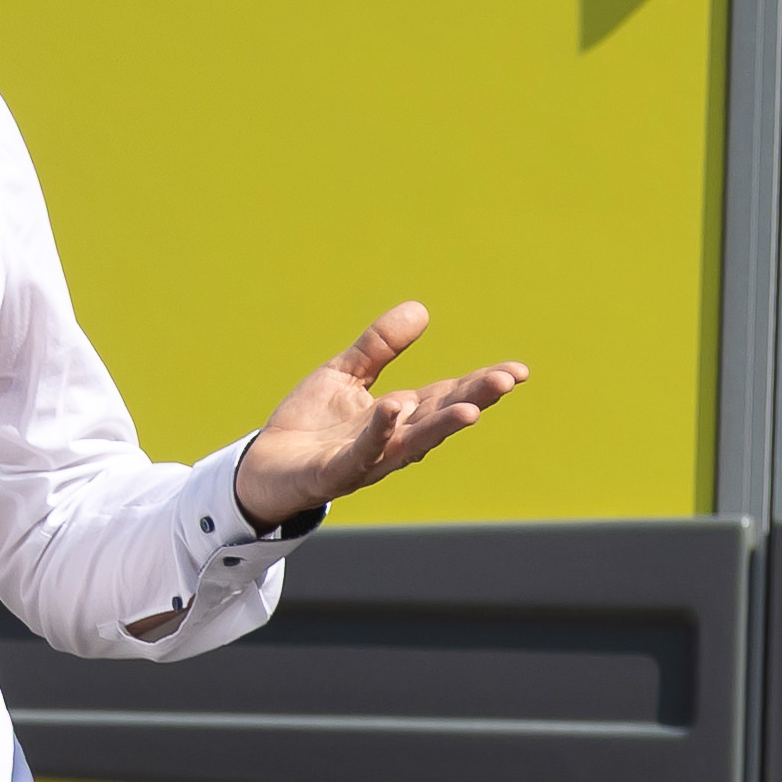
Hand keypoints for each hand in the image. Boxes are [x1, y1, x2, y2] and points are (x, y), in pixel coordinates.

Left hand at [232, 301, 524, 528]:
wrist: (264, 468)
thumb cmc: (309, 426)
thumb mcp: (345, 374)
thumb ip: (380, 345)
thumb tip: (421, 309)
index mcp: (401, 416)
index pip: (448, 396)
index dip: (481, 384)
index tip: (517, 372)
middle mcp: (393, 441)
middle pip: (440, 417)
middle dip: (475, 400)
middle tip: (506, 381)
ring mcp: (368, 459)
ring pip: (413, 442)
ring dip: (442, 426)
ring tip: (471, 410)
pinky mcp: (336, 472)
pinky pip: (362, 451)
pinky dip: (380, 431)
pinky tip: (395, 408)